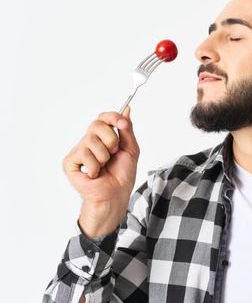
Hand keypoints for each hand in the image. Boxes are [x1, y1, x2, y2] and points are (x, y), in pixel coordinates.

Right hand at [63, 107, 139, 236]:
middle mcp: (89, 141)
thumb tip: (127, 109)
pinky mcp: (70, 162)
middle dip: (111, 139)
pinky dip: (95, 166)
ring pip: (91, 141)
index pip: (103, 118)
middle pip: (96, 125)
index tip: (122, 124)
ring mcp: (78, 151)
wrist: (116, 194)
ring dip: (104, 156)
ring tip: (104, 166)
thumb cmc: (122, 174)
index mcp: (103, 137)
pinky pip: (83, 154)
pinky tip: (95, 174)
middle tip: (114, 153)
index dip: (112, 118)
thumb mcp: (130, 148)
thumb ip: (127, 129)